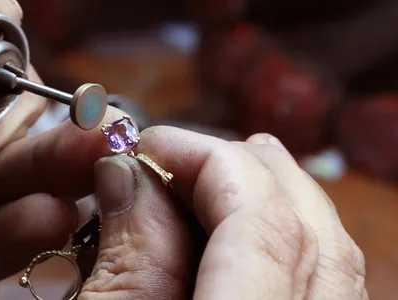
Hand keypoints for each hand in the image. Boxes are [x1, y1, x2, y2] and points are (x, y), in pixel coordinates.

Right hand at [0, 116, 367, 298]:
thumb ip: (122, 260)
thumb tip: (128, 176)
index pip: (259, 218)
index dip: (205, 160)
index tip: (148, 147)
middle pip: (312, 230)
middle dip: (246, 170)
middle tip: (187, 151)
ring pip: (330, 260)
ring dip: (273, 204)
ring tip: (219, 180)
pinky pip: (322, 289)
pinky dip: (287, 250)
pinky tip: (241, 242)